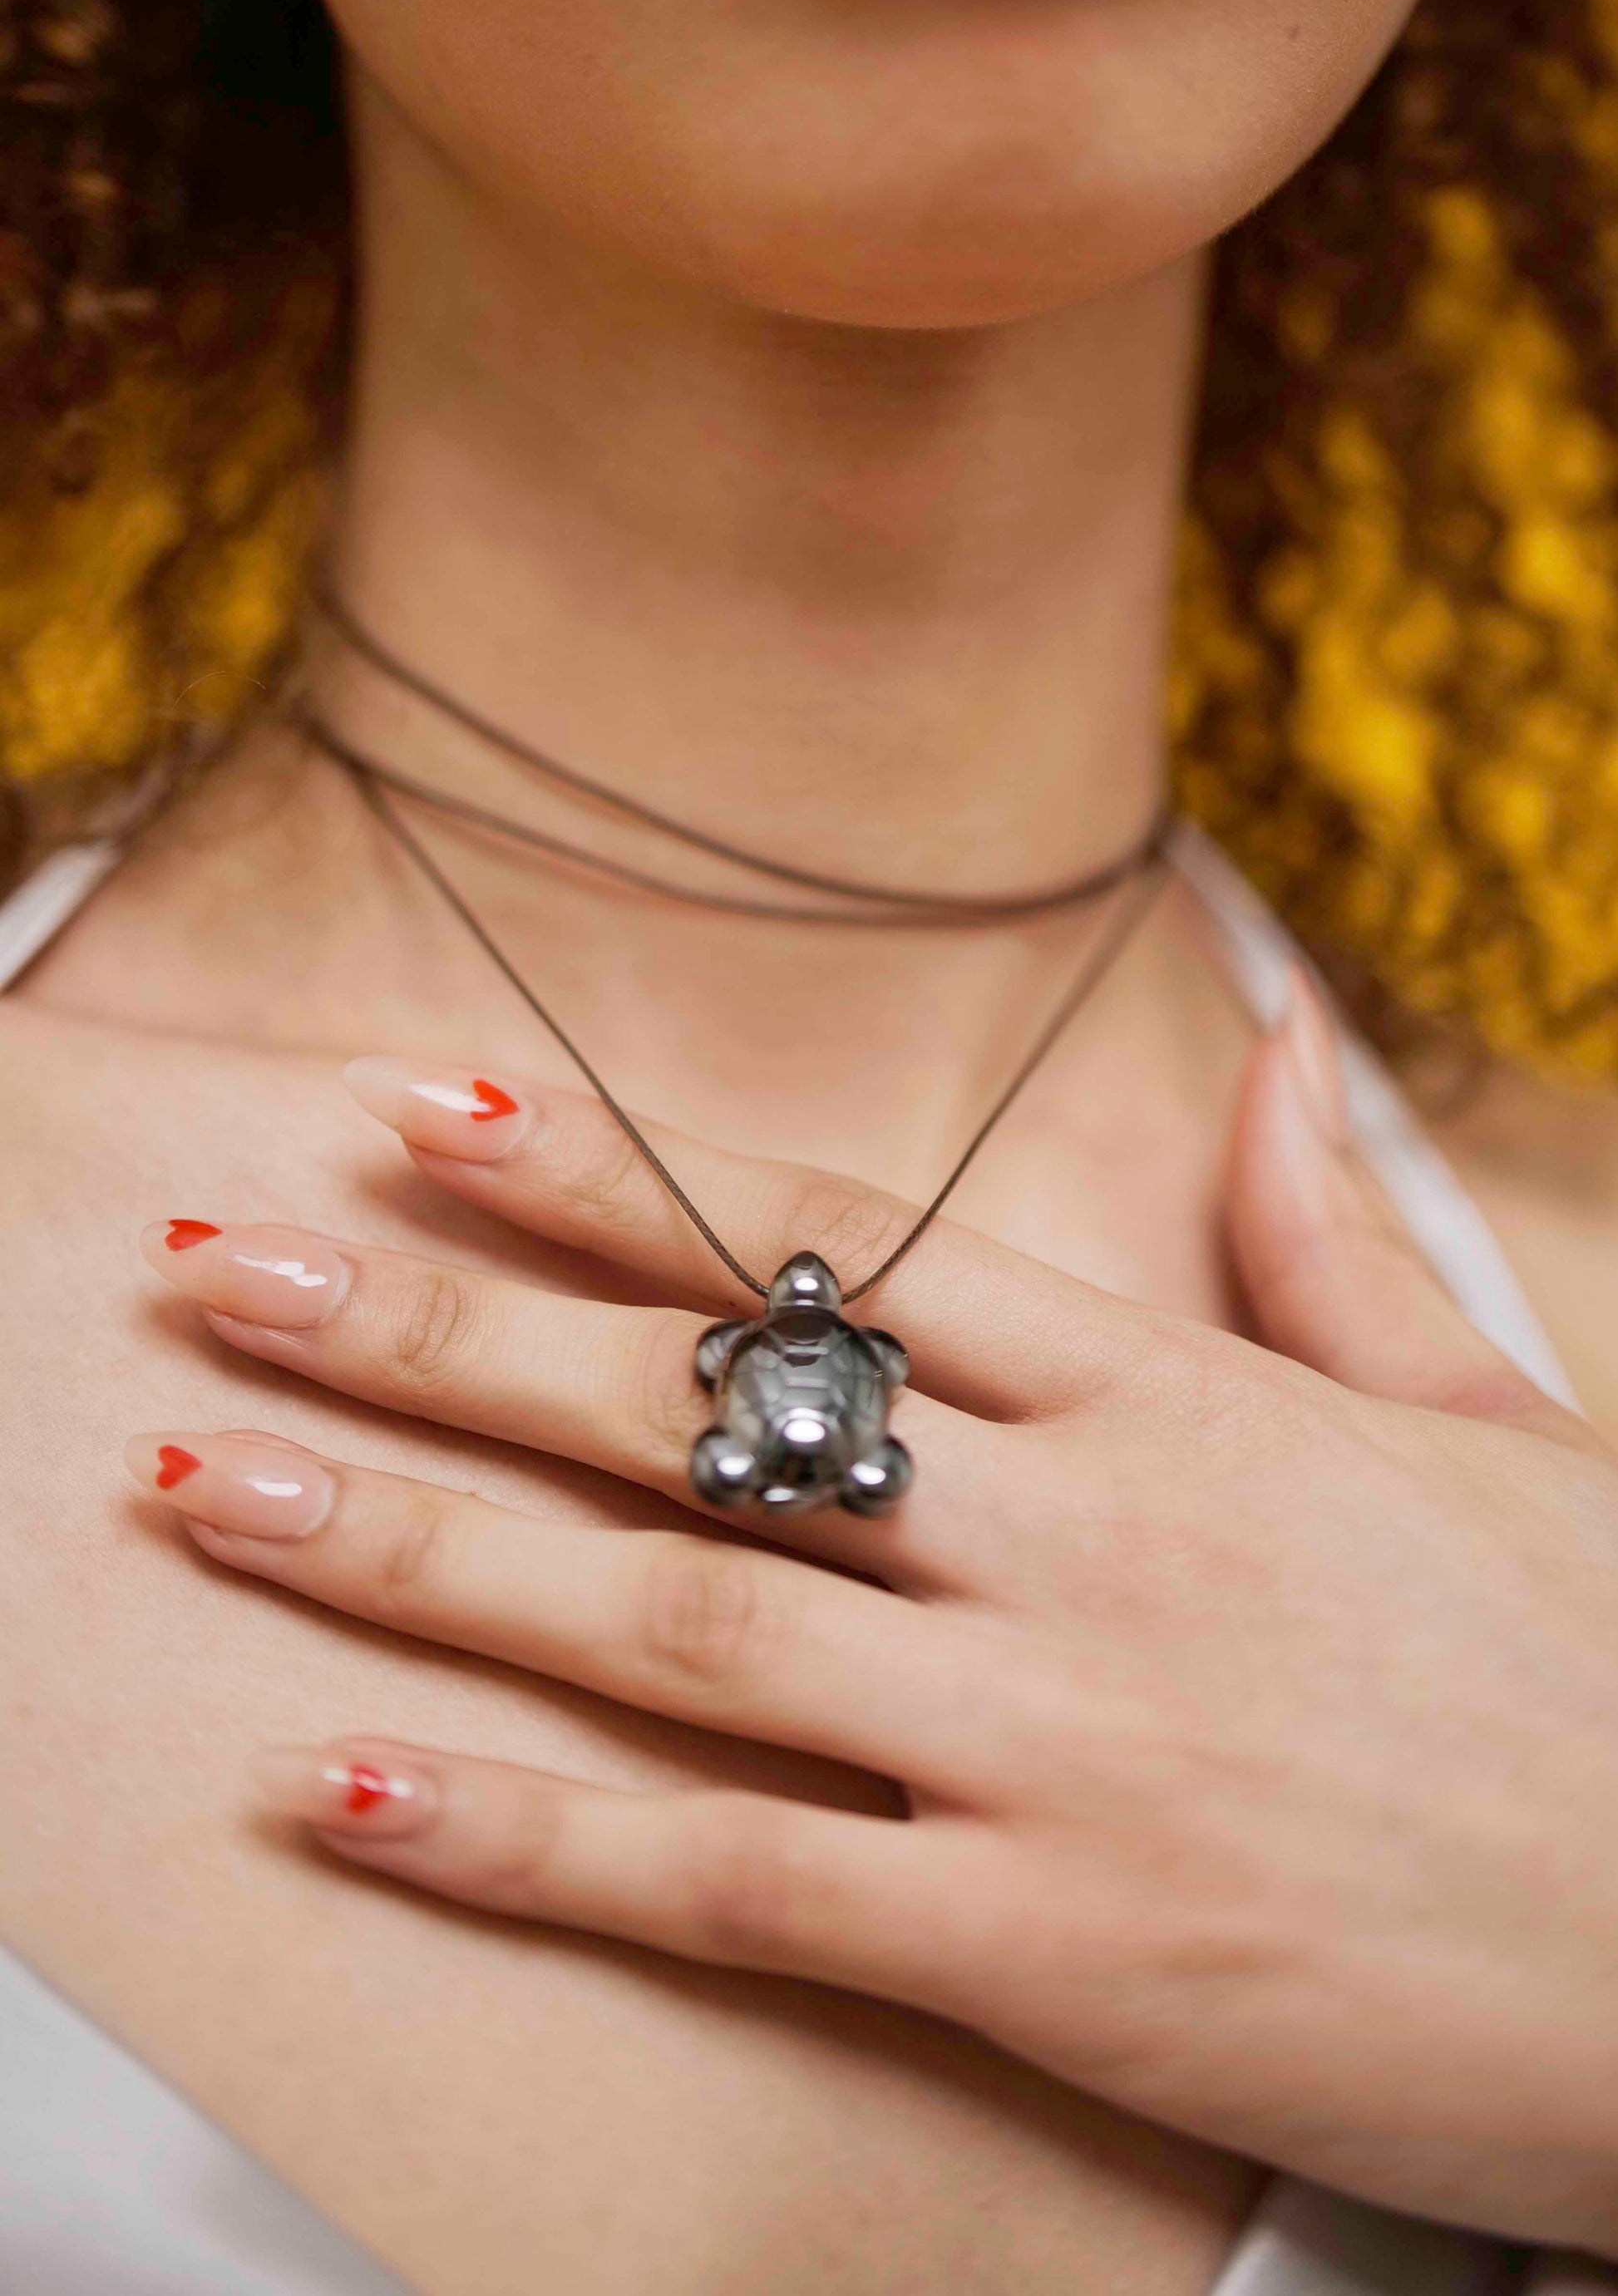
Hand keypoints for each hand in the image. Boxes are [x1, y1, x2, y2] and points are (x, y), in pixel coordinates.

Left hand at [129, 978, 1617, 2257]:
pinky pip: (734, 1882)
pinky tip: (359, 1793)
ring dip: (419, 1546)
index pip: (837, 1247)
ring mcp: (1058, 1740)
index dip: (611, 1179)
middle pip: (701, 1407)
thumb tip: (1266, 1049)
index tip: (429, 1119)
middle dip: (436, 1333)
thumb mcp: (1494, 1425)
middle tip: (228, 1273)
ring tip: (217, 1488)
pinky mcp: (1057, 1947)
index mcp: (1181, 1394)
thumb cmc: (1607, 1676)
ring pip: (674, 1613)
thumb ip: (1335, 1244)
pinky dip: (530, 1842)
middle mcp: (1086, 1536)